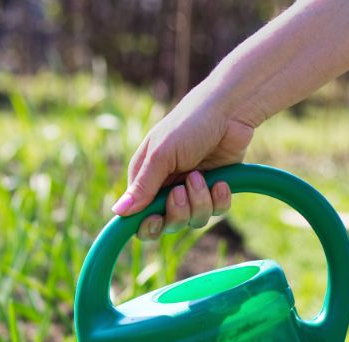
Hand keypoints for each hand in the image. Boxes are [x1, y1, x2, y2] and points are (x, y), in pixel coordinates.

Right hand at [111, 94, 254, 240]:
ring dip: (199, 201)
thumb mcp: (161, 155)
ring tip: (202, 176)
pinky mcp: (215, 189)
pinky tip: (221, 181)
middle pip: (167, 224)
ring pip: (193, 220)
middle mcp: (166, 189)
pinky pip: (216, 211)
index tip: (155, 219)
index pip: (138, 217)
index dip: (146, 225)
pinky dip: (219, 200)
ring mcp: (192, 191)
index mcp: (145, 180)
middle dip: (177, 212)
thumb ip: (143, 186)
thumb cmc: (189, 125)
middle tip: (181, 190)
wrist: (230, 111)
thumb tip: (118, 212)